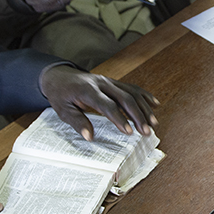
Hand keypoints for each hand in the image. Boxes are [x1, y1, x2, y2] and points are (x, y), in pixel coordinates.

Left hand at [39, 64, 158, 139]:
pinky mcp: (113, 82)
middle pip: (125, 98)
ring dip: (144, 108)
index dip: (119, 119)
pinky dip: (144, 96)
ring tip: (154, 123)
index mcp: (88, 90)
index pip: (108, 105)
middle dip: (138, 116)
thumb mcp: (63, 111)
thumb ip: (77, 122)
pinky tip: (154, 104)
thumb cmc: (60, 95)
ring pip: (131, 92)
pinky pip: (131, 87)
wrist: (59, 76)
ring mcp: (109, 81)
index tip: (129, 132)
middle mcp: (101, 83)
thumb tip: (90, 137)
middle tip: (146, 131)